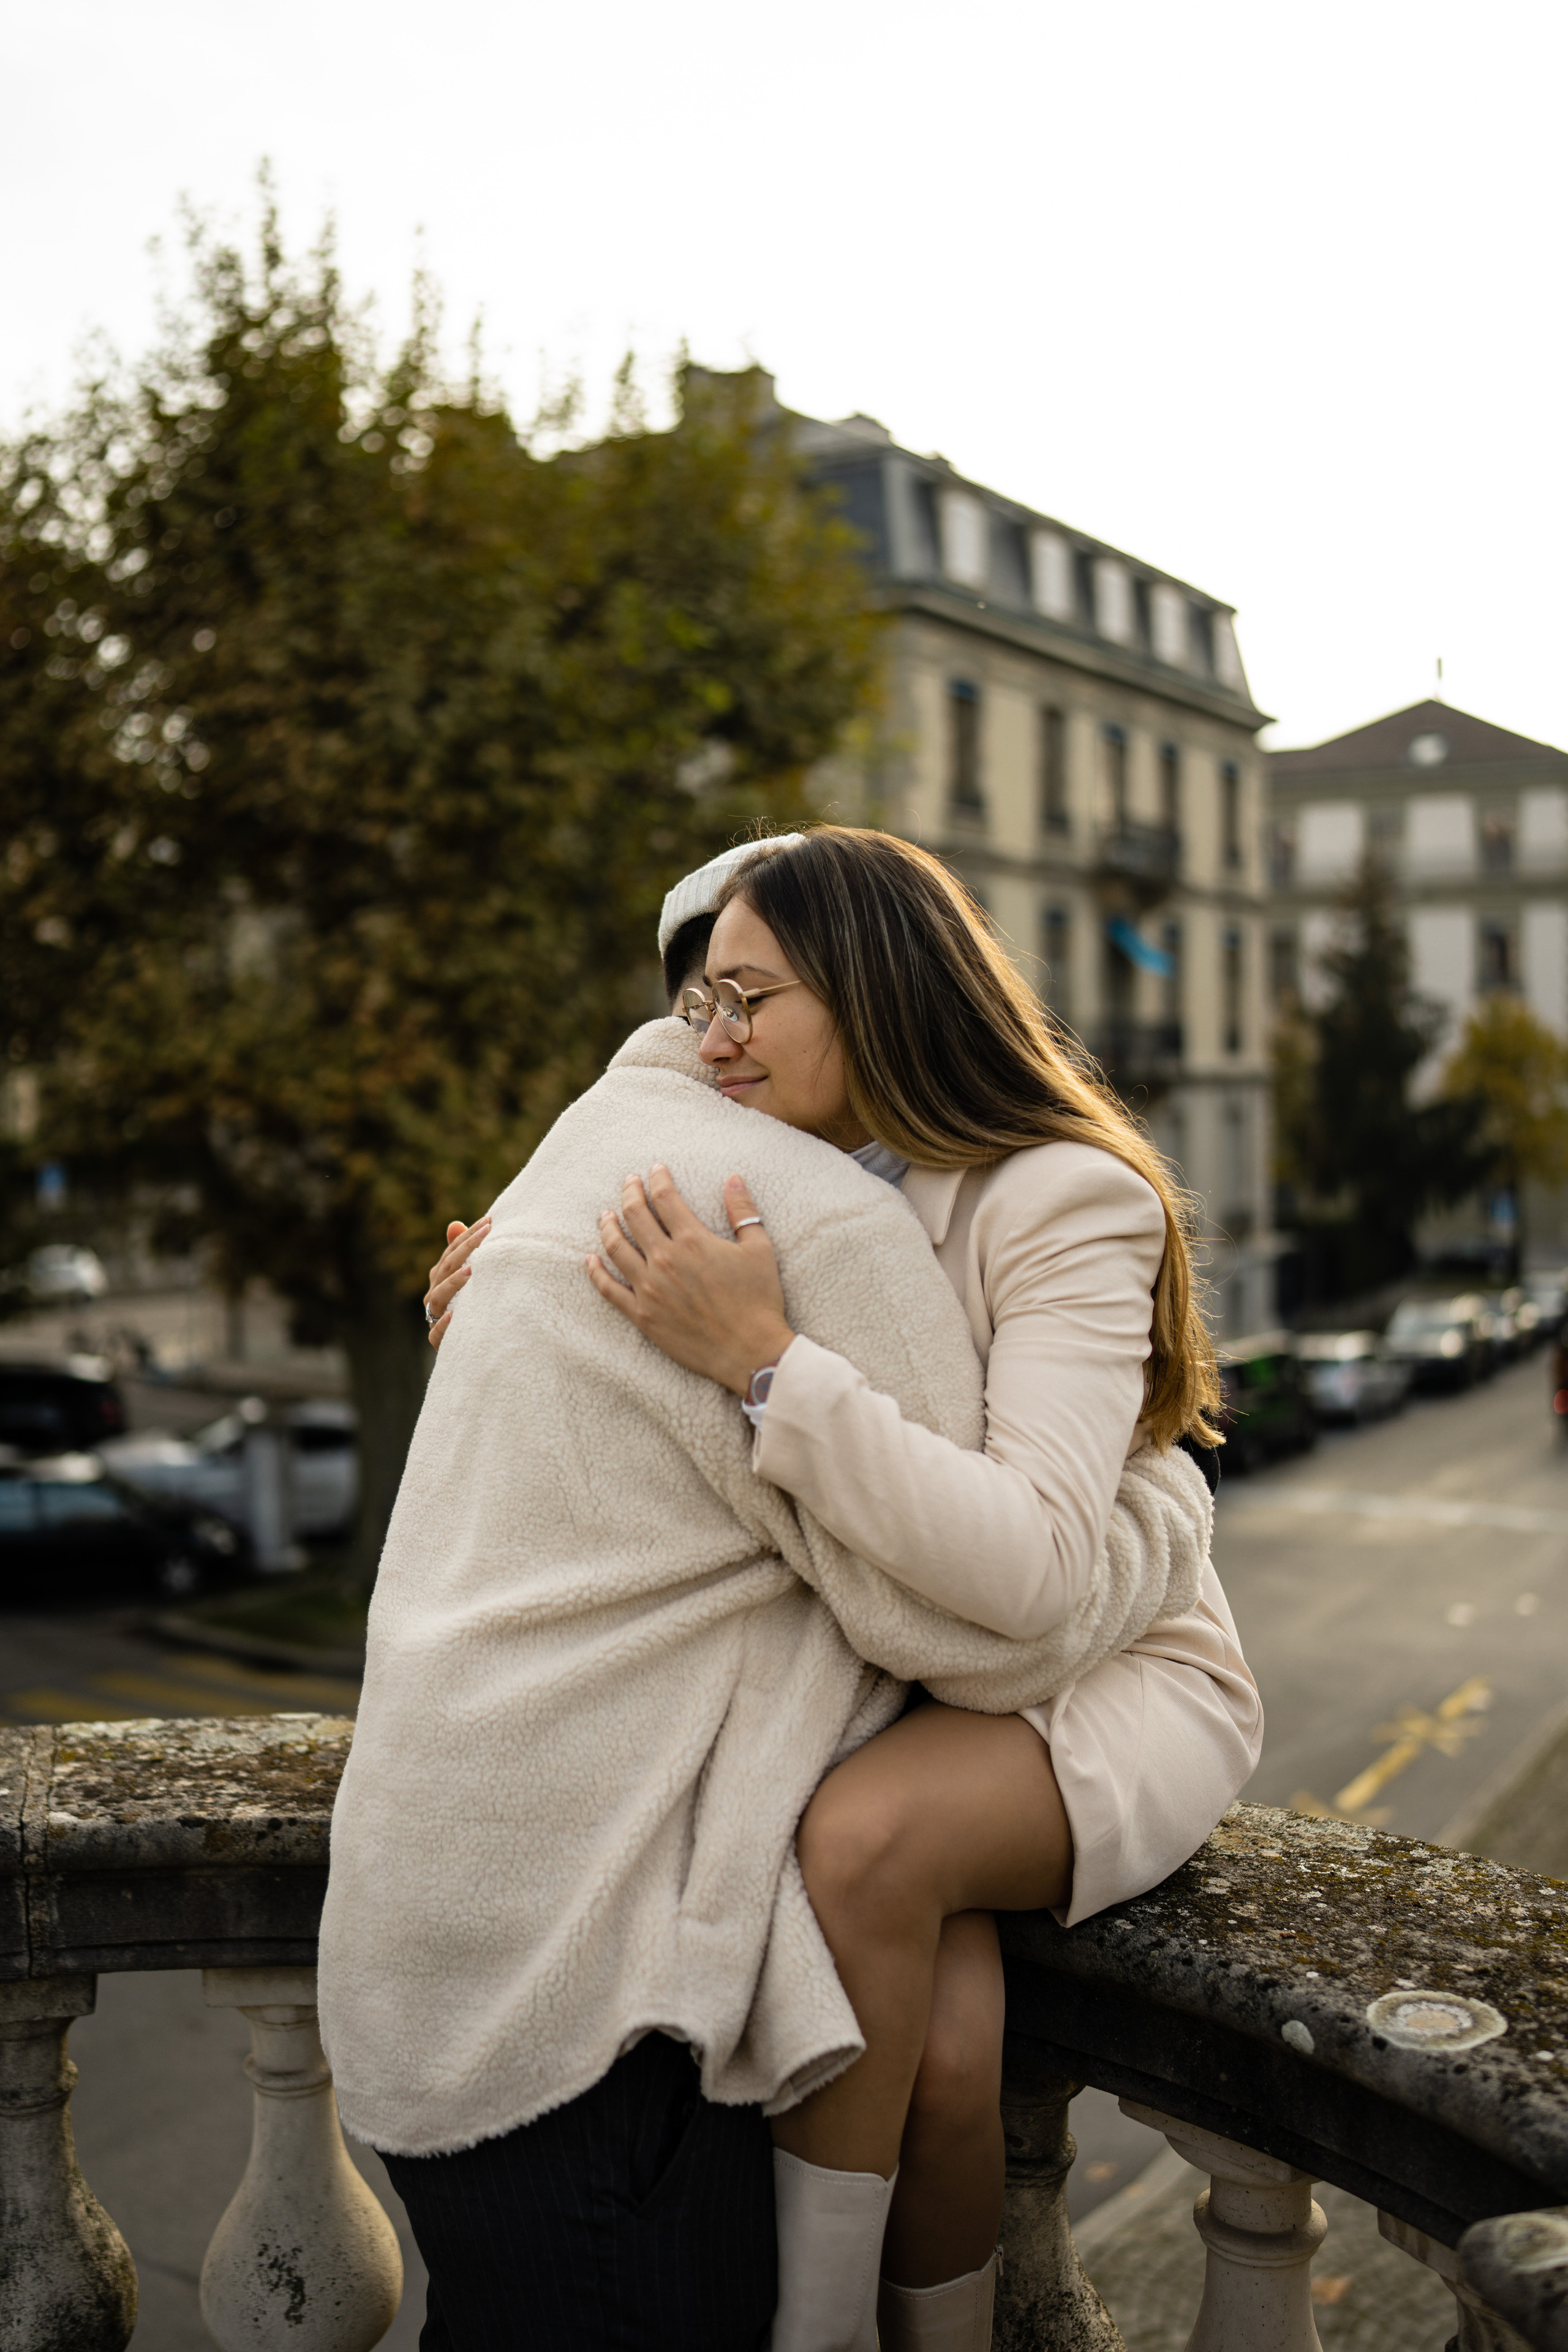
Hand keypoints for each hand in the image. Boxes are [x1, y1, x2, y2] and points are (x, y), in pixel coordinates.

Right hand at [424, 1216, 490, 1347]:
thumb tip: (454, 1224)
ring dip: (454, 1283)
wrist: (472, 1347)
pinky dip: (445, 1324)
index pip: (452, 1252)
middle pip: (446, 1268)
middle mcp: (434, 1294)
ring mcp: (434, 1317)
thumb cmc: (473, 1306)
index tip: (489, 1221)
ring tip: (472, 1271)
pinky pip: (437, 1333)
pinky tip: (455, 1315)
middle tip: (487, 1234)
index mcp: (441, 1277)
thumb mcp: (471, 1278)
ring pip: (438, 1297)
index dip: (469, 1235)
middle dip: (466, 1249)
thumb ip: (463, 1252)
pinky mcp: (439, 1341)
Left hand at [586, 1167, 793, 1395]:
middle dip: (630, 1193)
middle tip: (629, 1182)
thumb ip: (743, 1211)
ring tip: (606, 1215)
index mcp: (692, 1240)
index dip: (658, 1179)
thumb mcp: (759, 1249)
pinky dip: (596, 1272)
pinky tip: (590, 1259)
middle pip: (635, 1216)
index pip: (665, 1198)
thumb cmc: (759, 1300)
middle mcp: (664, 1260)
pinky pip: (609, 1290)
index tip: (656, 1170)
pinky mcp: (642, 1315)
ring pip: (616, 1248)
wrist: (750, 1351)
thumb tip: (734, 1179)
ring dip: (608, 1226)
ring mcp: (649, 1289)